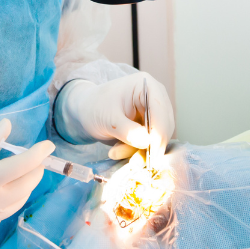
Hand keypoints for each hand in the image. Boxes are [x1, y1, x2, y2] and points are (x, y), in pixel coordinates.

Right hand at [0, 118, 52, 242]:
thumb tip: (7, 126)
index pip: (23, 166)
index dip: (39, 154)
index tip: (49, 145)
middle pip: (27, 185)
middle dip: (36, 169)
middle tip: (36, 155)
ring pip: (20, 201)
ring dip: (26, 184)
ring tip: (22, 169)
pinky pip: (7, 212)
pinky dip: (12, 198)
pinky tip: (4, 187)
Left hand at [55, 73, 174, 158]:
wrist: (86, 111)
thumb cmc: (94, 107)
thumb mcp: (107, 119)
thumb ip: (127, 130)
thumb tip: (147, 142)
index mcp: (146, 86)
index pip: (160, 110)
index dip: (158, 133)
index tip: (152, 154)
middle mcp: (156, 97)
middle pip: (163, 126)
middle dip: (148, 146)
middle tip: (134, 162)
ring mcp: (155, 112)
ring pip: (158, 138)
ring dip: (139, 151)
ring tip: (115, 152)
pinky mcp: (151, 126)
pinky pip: (150, 144)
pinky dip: (136, 151)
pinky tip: (117, 150)